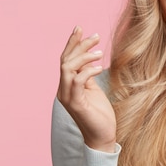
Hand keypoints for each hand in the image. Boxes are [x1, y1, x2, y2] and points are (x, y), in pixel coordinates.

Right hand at [57, 26, 116, 151]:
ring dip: (84, 57)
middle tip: (95, 36)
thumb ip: (87, 76)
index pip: (66, 60)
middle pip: (65, 61)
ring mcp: (68, 97)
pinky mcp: (76, 104)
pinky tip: (100, 67)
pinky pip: (77, 82)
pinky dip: (88, 71)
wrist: (102, 137)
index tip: (80, 28)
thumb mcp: (93, 90)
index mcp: (67, 85)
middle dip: (78, 45)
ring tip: (100, 52)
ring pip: (68, 69)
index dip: (72, 43)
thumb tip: (88, 60)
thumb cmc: (99, 114)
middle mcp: (63, 90)